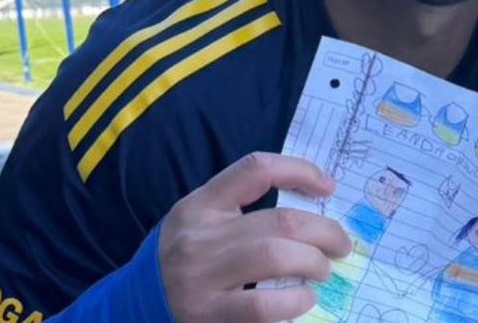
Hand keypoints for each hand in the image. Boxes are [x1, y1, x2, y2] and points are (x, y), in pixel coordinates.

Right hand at [158, 152, 349, 322]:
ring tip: (323, 270)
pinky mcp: (206, 315)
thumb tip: (317, 204)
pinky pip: (261, 306)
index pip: (255, 169)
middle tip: (340, 244)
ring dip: (313, 262)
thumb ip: (245, 210)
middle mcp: (198, 237)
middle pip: (279, 221)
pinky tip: (303, 299)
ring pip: (274, 256)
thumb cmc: (185, 258)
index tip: (329, 187)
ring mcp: (200, 278)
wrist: (136, 304)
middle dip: (324, 231)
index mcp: (200, 204)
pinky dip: (294, 301)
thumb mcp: (203, 221)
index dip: (300, 171)